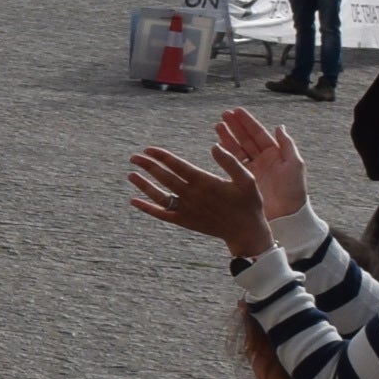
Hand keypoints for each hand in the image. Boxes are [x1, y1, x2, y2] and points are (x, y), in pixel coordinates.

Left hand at [127, 143, 266, 257]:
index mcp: (205, 182)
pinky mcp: (184, 221)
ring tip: (130, 174)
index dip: (161, 156)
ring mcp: (186, 209)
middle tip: (133, 157)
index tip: (148, 149)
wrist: (245, 232)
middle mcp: (192, 195)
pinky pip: (162, 214)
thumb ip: (230, 162)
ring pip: (159, 195)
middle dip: (147, 166)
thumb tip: (214, 146)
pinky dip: (147, 208)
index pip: (177, 165)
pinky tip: (133, 201)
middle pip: (164, 178)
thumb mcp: (247, 180)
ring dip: (143, 185)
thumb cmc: (248, 203)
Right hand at [211, 107, 310, 223]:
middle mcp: (263, 159)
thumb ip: (287, 145)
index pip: (259, 134)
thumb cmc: (294, 191)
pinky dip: (226, 153)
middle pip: (246, 138)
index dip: (248, 122)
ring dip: (228, 137)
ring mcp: (253, 169)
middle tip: (224, 115)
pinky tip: (218, 144)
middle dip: (235, 126)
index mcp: (275, 153)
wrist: (286, 215)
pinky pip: (234, 163)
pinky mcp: (244, 180)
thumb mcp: (295, 165)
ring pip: (238, 148)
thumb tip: (279, 126)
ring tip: (217, 126)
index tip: (237, 111)